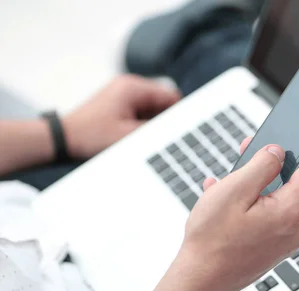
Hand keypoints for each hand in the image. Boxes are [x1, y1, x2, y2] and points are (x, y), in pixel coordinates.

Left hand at [63, 75, 180, 158]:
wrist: (63, 141)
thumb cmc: (90, 136)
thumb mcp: (130, 136)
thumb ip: (157, 129)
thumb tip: (178, 129)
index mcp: (133, 87)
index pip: (170, 96)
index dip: (178, 114)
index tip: (182, 132)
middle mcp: (129, 86)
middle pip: (162, 103)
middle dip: (163, 121)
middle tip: (160, 140)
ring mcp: (122, 95)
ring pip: (152, 110)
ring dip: (151, 125)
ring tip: (142, 140)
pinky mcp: (118, 105)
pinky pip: (140, 114)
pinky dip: (141, 126)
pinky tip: (135, 138)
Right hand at [175, 138, 298, 290]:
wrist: (201, 281)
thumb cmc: (212, 242)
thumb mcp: (234, 191)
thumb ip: (262, 165)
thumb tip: (278, 151)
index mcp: (291, 211)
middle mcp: (297, 227)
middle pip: (297, 182)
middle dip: (273, 163)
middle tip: (249, 152)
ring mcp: (288, 239)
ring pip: (280, 197)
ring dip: (257, 184)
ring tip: (228, 184)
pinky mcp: (277, 245)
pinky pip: (271, 214)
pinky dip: (253, 203)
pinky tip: (227, 201)